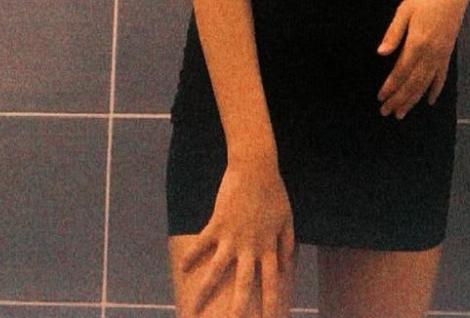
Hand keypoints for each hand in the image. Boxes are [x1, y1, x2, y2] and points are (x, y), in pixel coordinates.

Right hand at [181, 159, 294, 317]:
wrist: (256, 167)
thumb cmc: (273, 192)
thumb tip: (285, 267)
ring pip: (217, 271)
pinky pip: (202, 244)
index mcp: (268, 247)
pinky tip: (183, 269)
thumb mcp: (287, 219)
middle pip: (244, 284)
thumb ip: (286, 244)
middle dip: (238, 308)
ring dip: (205, 292)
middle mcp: (250, 247)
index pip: (272, 282)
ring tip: (194, 310)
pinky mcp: (217, 223)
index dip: (272, 302)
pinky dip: (192, 256)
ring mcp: (232, 236)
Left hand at [375, 0, 468, 118]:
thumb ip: (394, 32)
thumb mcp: (405, 9)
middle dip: (399, 99)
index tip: (380, 98)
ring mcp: (441, 55)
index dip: (390, 86)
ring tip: (402, 113)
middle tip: (386, 112)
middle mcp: (430, 54)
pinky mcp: (448, 53)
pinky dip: (435, 90)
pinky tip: (430, 100)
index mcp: (417, 43)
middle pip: (413, 82)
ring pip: (426, 84)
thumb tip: (381, 53)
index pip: (401, 71)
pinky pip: (441, 76)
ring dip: (413, 99)